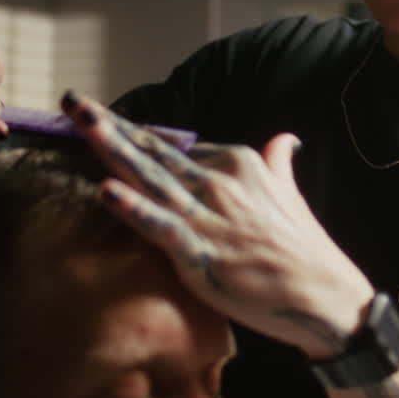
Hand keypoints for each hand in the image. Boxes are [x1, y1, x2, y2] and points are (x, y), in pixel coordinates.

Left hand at [60, 91, 374, 359]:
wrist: (326, 296)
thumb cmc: (305, 250)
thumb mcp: (291, 195)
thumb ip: (278, 164)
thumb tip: (284, 139)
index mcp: (238, 163)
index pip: (176, 147)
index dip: (136, 136)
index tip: (103, 120)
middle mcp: (220, 182)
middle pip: (154, 151)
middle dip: (110, 125)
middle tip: (72, 101)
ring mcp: (209, 217)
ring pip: (149, 177)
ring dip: (112, 148)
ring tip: (80, 122)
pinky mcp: (202, 254)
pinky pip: (160, 227)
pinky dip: (134, 208)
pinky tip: (105, 191)